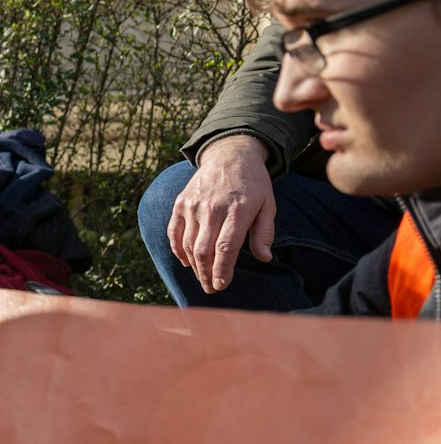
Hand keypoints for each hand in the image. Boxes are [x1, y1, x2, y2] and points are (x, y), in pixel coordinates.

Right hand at [165, 135, 275, 293]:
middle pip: (204, 250)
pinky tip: (187, 262)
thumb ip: (264, 232)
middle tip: (211, 289)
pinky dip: (178, 250)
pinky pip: (174, 232)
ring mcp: (193, 205)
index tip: (222, 285)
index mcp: (237, 210)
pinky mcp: (180, 203)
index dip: (222, 270)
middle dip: (206, 274)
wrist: (229, 154)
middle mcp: (212, 208)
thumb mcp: (268, 204)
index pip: (225, 247)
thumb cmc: (253, 184)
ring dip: (194, 266)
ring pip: (188, 244)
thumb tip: (264, 258)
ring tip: (202, 278)